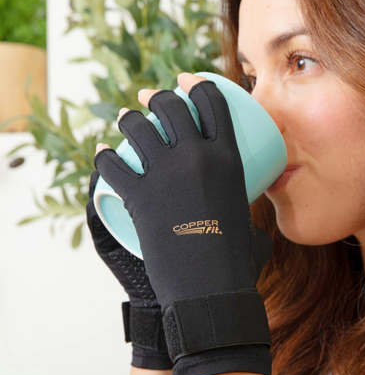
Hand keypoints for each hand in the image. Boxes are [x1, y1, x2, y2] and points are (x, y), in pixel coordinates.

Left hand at [94, 73, 273, 374]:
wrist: (212, 293)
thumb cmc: (238, 264)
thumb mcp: (251, 225)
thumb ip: (249, 216)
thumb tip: (252, 223)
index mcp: (228, 158)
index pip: (212, 102)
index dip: (197, 84)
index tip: (185, 81)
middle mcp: (196, 156)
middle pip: (170, 106)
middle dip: (159, 98)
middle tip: (151, 103)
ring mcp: (165, 173)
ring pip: (137, 127)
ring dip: (128, 120)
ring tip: (126, 122)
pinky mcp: (139, 195)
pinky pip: (111, 165)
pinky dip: (103, 157)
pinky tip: (102, 154)